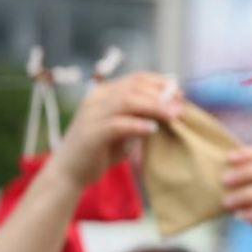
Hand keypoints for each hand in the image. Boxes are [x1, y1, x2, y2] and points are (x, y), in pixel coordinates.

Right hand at [49, 73, 182, 188]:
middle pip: (134, 87)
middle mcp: (97, 99)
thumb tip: (170, 111)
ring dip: (154, 107)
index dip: (160, 83)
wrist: (70, 172)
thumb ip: (140, 119)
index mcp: (104, 94)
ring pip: (127, 101)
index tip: (180, 93)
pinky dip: (137, 125)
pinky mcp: (91, 133)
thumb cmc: (100, 151)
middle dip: (161, 95)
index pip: (135, 79)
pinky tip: (152, 129)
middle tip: (181, 107)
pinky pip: (117, 124)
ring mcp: (92, 114)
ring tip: (172, 117)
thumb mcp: (124, 131)